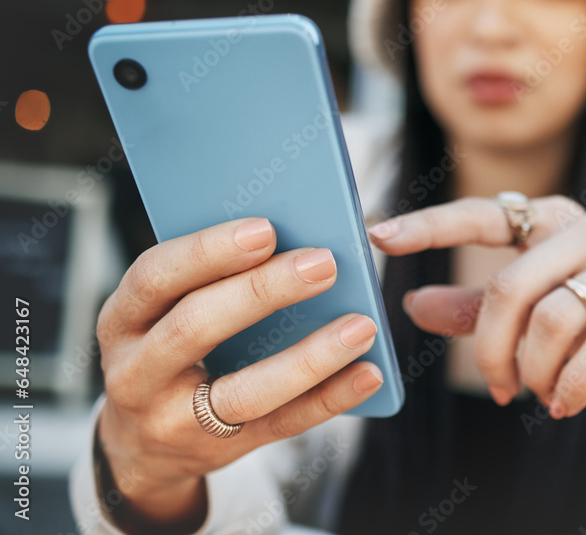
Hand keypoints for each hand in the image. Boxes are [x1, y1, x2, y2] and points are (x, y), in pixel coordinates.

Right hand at [95, 217, 383, 532]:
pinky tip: (368, 372)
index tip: (265, 229)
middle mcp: (137, 372)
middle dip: (263, 292)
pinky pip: (282, 424)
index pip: (154, 277)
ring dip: (309, 357)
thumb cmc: (168, 349)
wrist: (140, 446)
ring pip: (245, 391)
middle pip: (196, 327)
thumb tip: (295, 235)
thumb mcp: (162, 313)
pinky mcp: (220, 451)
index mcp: (122, 320)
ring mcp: (175, 420)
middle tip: (324, 263)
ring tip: (361, 325)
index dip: (207, 252)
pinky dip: (330, 398)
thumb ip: (208, 278)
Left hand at [368, 195, 585, 417]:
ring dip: (534, 372)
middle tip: (498, 387)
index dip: (430, 226)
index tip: (378, 236)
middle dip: (491, 349)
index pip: (481, 215)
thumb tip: (411, 305)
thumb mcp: (531, 305)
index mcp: (548, 219)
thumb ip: (474, 306)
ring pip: (553, 320)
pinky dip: (572, 386)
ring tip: (537, 393)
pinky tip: (563, 404)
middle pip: (511, 287)